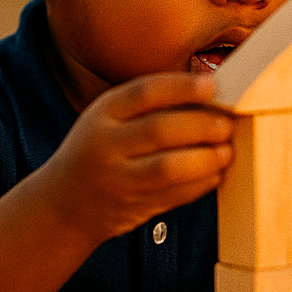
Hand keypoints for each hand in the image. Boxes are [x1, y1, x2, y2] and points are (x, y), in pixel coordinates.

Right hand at [34, 71, 234, 245]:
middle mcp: (105, 145)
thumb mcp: (109, 119)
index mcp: (102, 114)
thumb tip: (210, 94)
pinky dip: (202, 183)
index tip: (212, 85)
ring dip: (206, 158)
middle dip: (202, 125)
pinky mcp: (133, 207)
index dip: (182, 87)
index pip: (145, 93)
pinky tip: (215, 172)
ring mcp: (118, 179)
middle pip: (161, 129)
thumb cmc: (100, 150)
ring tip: (225, 150)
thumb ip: (151, 107)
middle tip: (226, 124)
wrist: (65, 203)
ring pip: (169, 168)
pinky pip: (175, 195)